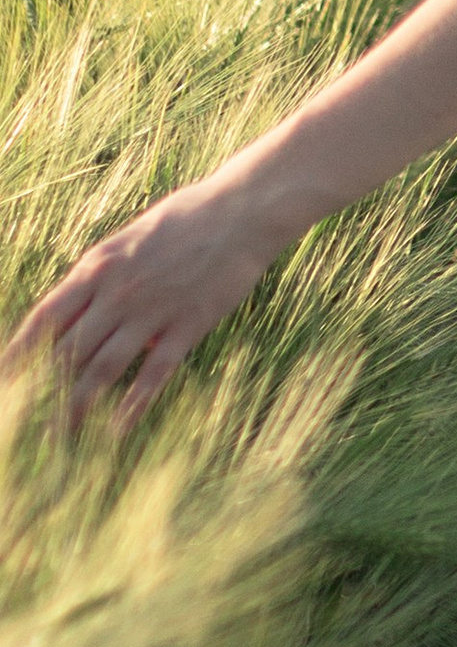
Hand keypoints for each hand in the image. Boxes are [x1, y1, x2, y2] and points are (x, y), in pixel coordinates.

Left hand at [5, 178, 279, 426]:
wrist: (243, 211)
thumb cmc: (186, 216)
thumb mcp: (130, 237)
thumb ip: (103, 275)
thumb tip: (81, 310)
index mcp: (99, 266)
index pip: (46, 317)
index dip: (21, 351)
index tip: (5, 378)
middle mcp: (119, 292)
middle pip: (69, 350)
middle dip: (43, 389)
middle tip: (25, 419)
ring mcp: (154, 311)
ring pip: (103, 368)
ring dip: (77, 405)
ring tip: (59, 435)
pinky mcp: (188, 325)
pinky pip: (155, 373)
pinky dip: (133, 404)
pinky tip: (116, 429)